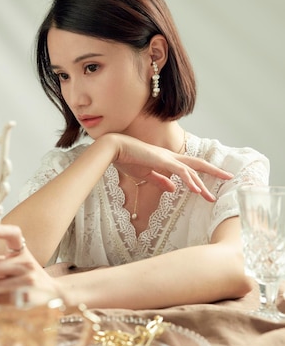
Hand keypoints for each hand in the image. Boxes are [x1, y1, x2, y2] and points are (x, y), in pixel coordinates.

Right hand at [112, 134, 232, 201]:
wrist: (116, 149)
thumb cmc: (128, 160)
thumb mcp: (146, 175)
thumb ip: (160, 181)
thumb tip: (173, 189)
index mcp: (168, 160)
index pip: (191, 167)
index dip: (204, 173)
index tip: (215, 181)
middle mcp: (171, 158)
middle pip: (199, 164)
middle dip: (215, 171)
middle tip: (229, 178)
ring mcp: (168, 158)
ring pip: (192, 171)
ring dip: (202, 184)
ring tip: (210, 197)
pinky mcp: (162, 161)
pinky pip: (180, 172)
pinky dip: (190, 181)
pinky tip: (196, 189)